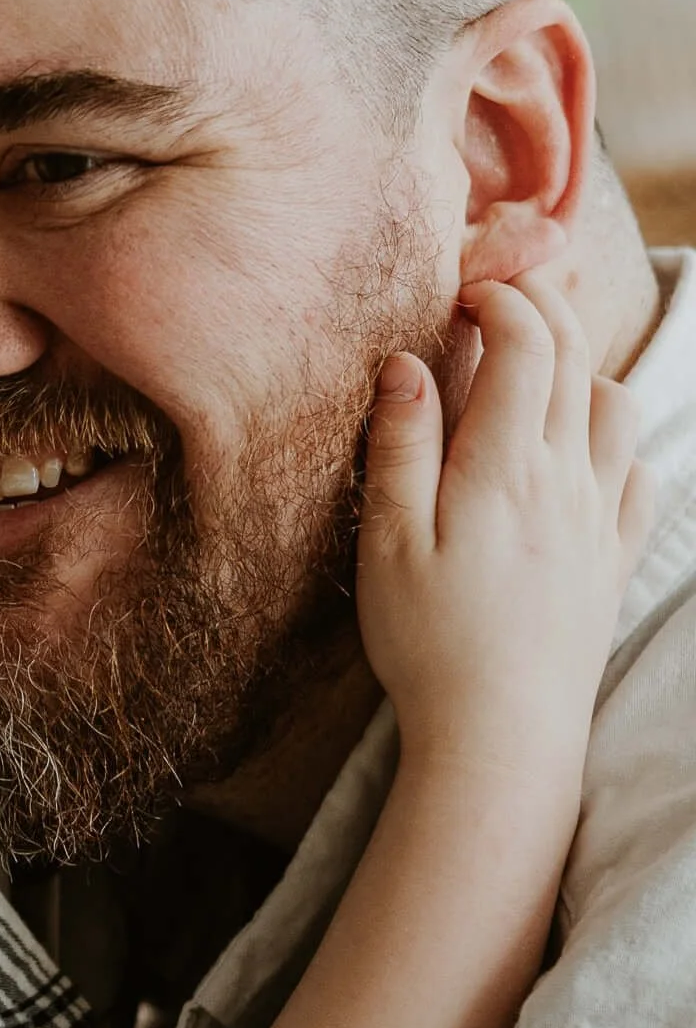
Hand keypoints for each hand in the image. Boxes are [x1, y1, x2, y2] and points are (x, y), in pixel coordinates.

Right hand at [357, 269, 649, 792]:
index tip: (460, 292)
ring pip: (616, 406)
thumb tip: (406, 362)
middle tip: (499, 293)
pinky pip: (638, 475)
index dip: (499, 298)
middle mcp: (565, 480)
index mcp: (505, 467)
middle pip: (575, 358)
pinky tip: (580, 452)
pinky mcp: (611, 559)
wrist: (502, 735)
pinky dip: (614, 441)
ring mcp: (598, 519)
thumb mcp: (389, 543)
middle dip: (542, 305)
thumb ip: (400, 447)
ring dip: (581, 366)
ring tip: (535, 367)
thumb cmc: (430, 643)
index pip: (525, 344)